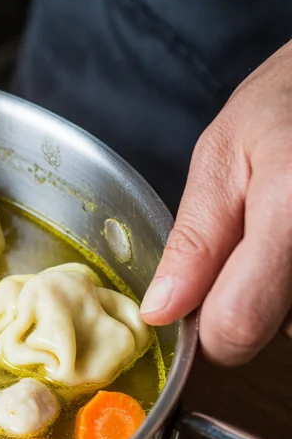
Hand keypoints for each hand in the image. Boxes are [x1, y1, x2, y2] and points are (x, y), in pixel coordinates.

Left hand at [140, 38, 291, 364]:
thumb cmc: (287, 106)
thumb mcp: (223, 156)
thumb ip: (196, 240)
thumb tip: (160, 312)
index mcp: (290, 209)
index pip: (238, 326)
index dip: (204, 328)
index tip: (193, 301)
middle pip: (273, 332)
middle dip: (246, 300)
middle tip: (249, 239)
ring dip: (279, 294)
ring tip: (280, 230)